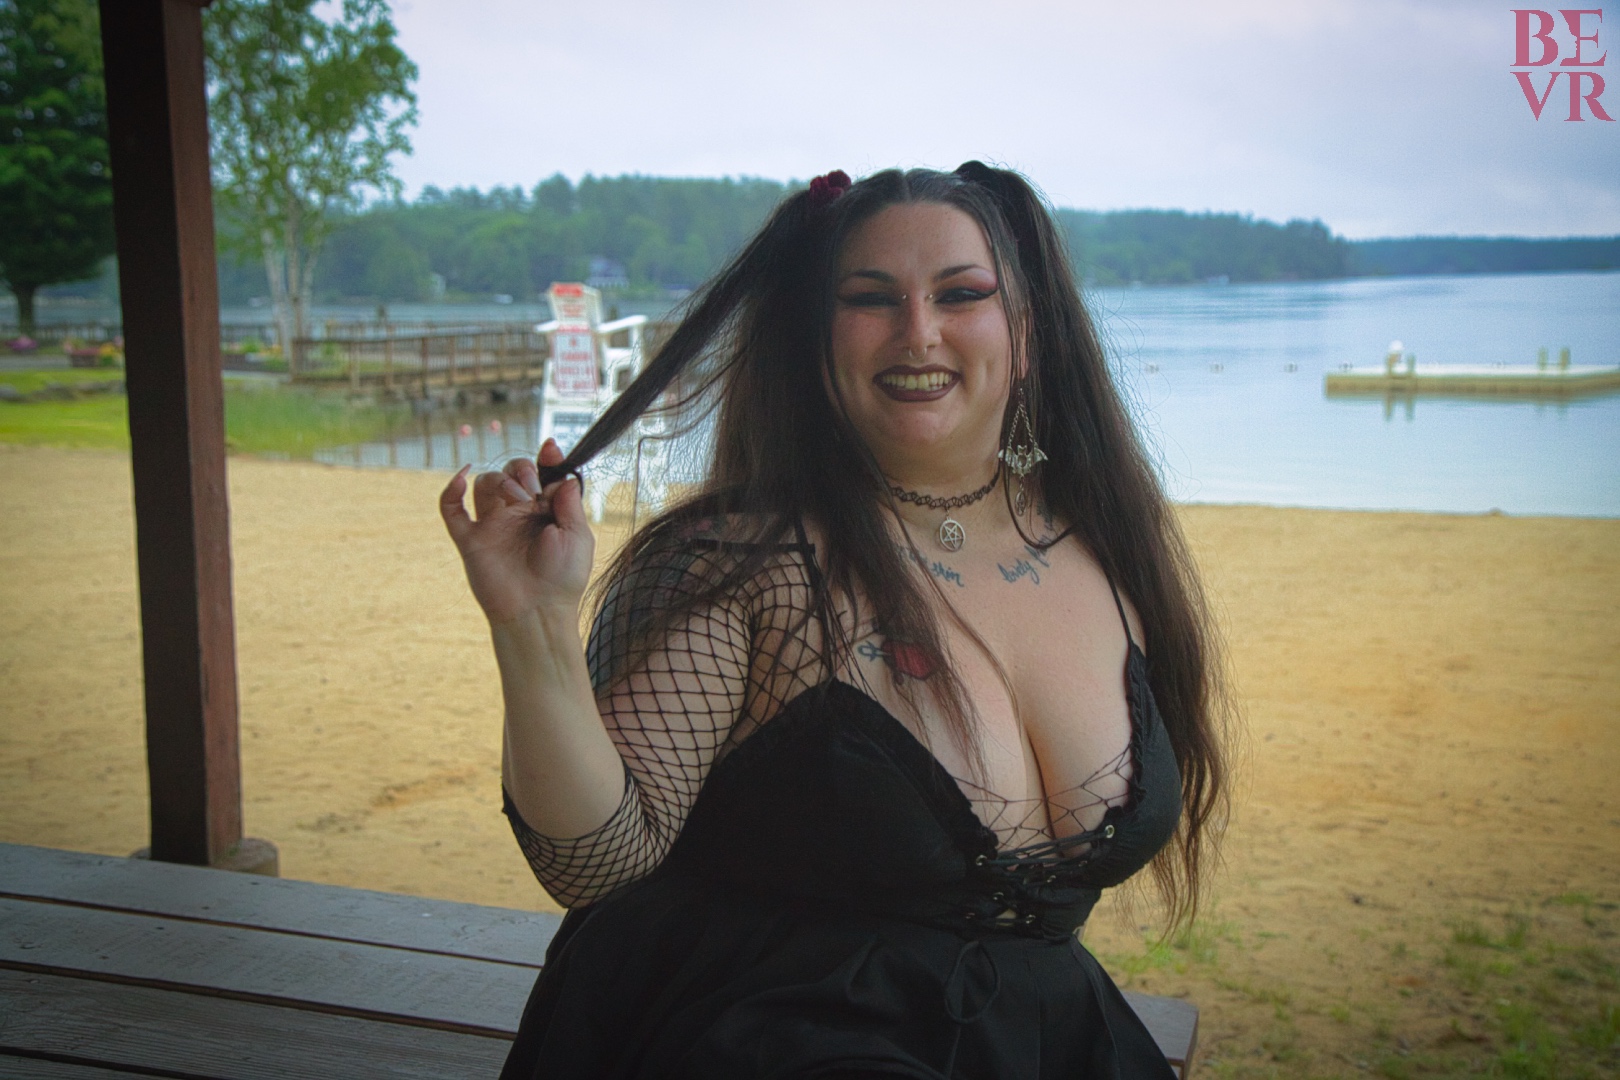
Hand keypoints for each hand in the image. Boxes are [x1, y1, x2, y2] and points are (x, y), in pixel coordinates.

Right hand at [440, 438, 595, 626]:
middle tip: (533, 493)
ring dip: (499, 480)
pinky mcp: (470, 539)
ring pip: (484, 482)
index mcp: (544, 512)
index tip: (550, 448)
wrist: (538, 611)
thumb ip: (570, 503)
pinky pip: (451, 509)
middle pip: (511, 472)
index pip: (539, 475)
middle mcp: (517, 515)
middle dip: (522, 471)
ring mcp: (492, 525)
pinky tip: (461, 478)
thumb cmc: (563, 578)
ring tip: (516, 501)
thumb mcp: (577, 535)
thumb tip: (563, 475)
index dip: (544, 459)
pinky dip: (450, 491)